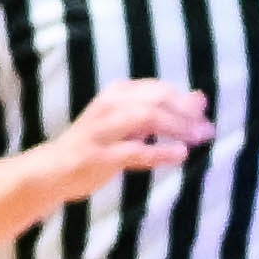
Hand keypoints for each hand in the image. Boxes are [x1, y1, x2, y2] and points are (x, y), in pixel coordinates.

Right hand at [43, 76, 219, 201]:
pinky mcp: (102, 156)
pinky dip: (161, 151)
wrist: (52, 170)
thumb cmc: (95, 145)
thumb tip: (200, 99)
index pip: (158, 88)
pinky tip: (180, 154)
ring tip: (197, 140)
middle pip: (157, 99)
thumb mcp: (126, 122)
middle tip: (206, 130)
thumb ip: (159, 110)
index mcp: (116, 93)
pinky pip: (136, 150)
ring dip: (178, 128)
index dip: (185, 100)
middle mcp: (110, 105)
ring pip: (148, 117)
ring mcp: (104, 130)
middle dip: (186, 113)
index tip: (204, 115)